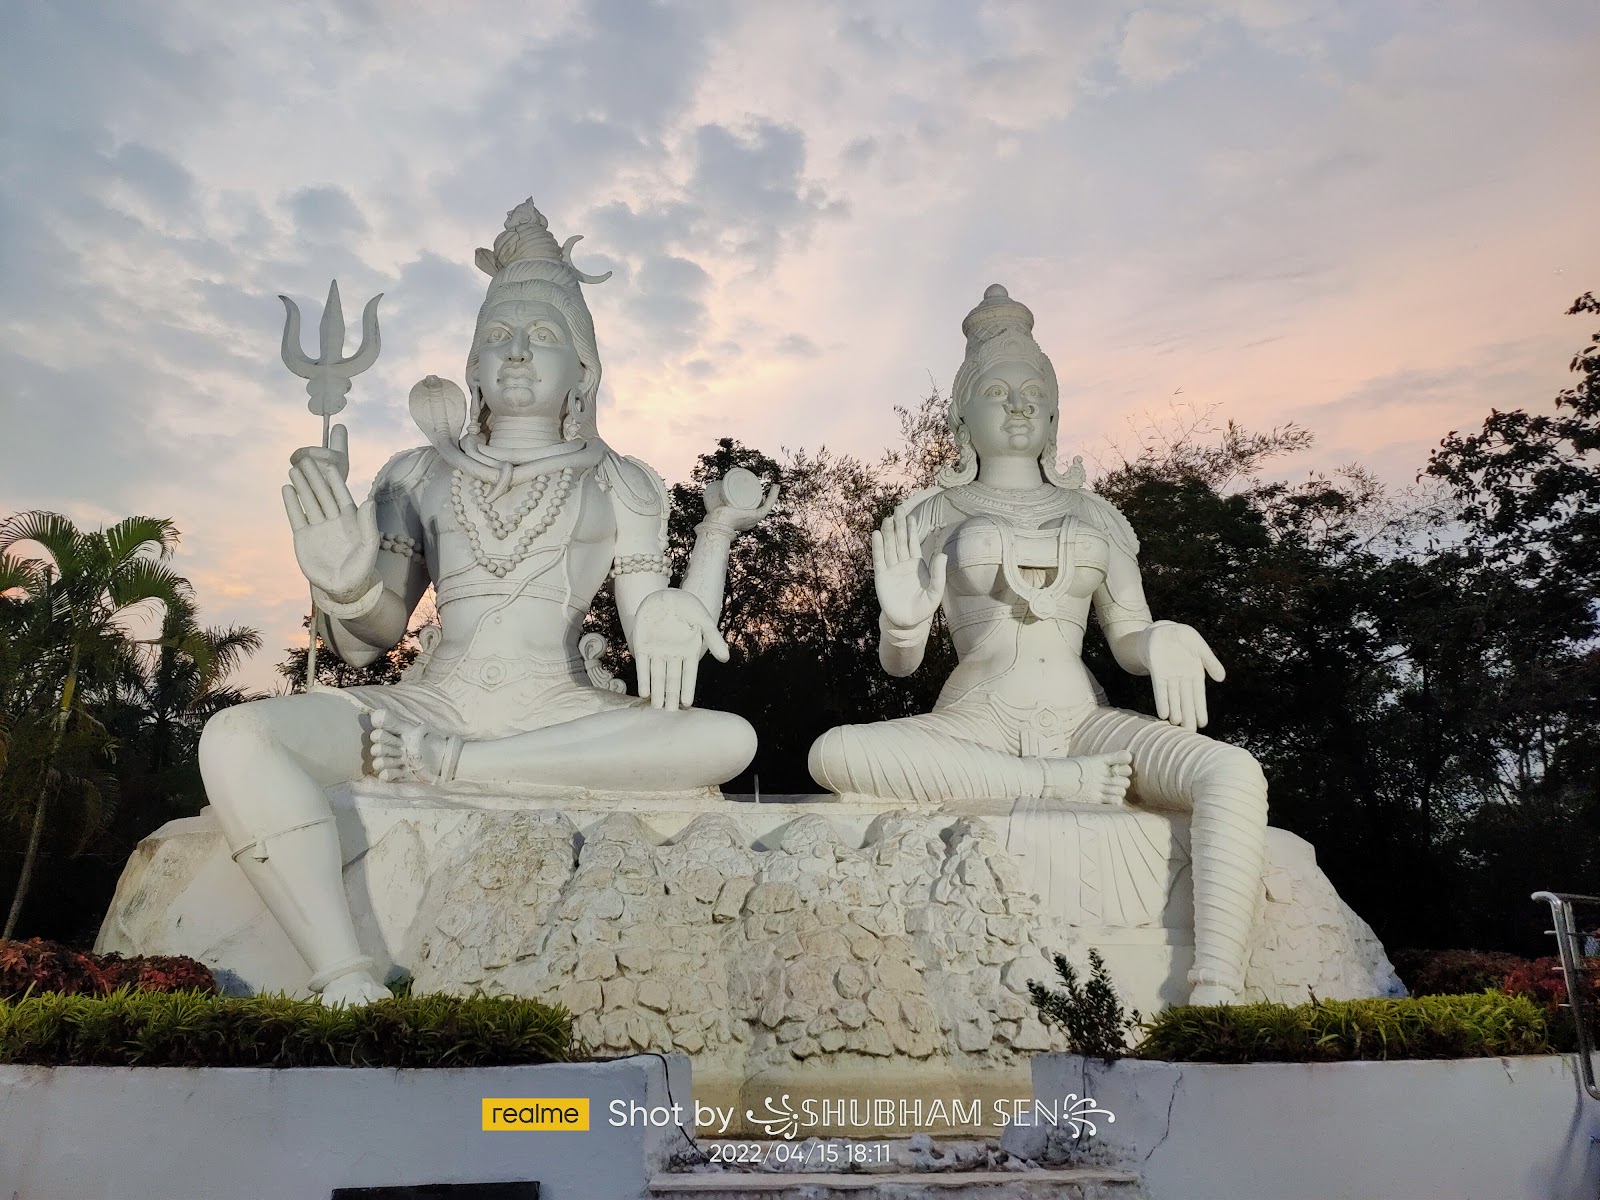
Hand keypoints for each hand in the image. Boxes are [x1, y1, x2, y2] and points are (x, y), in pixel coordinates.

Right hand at [281, 423, 379, 601]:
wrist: (343, 587)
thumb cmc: (361, 567)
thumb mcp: (368, 546)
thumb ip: (368, 524)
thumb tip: (368, 501)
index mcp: (350, 519)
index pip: (340, 495)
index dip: (334, 480)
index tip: (328, 464)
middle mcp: (332, 520)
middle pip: (322, 494)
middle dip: (314, 477)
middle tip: (305, 459)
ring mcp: (317, 527)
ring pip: (309, 502)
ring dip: (302, 486)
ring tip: (294, 469)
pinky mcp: (303, 537)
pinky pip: (296, 516)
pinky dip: (292, 503)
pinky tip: (287, 489)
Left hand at [630, 588, 729, 709]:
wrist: (666, 594)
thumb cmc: (688, 606)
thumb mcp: (703, 621)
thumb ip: (713, 639)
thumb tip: (725, 659)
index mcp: (688, 651)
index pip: (688, 674)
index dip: (687, 688)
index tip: (687, 704)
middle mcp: (673, 655)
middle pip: (672, 679)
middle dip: (671, 696)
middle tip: (670, 714)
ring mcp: (657, 651)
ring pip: (657, 676)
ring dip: (657, 692)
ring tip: (657, 709)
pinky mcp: (643, 646)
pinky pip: (643, 666)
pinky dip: (643, 679)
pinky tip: (644, 692)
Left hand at [703, 468, 779, 533]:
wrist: (717, 524)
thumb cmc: (713, 519)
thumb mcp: (713, 510)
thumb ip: (709, 506)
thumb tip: (703, 498)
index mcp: (745, 521)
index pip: (754, 508)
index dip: (756, 498)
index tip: (752, 488)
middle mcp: (752, 521)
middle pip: (759, 505)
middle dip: (762, 494)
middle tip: (757, 483)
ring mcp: (755, 519)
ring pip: (766, 504)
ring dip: (773, 493)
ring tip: (770, 484)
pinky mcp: (756, 516)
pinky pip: (768, 505)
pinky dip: (773, 496)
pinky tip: (775, 487)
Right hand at [872, 510, 946, 629]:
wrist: (906, 623)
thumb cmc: (923, 608)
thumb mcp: (935, 592)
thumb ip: (938, 573)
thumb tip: (942, 555)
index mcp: (917, 564)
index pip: (913, 543)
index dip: (911, 529)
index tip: (910, 515)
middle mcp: (903, 563)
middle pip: (900, 540)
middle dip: (899, 525)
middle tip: (898, 508)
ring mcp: (891, 569)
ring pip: (890, 547)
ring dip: (888, 533)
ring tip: (887, 519)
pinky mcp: (881, 577)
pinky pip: (879, 559)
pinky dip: (878, 547)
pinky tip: (876, 535)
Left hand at [1141, 622, 1225, 731]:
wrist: (1162, 630)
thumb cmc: (1183, 637)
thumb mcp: (1199, 646)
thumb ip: (1210, 661)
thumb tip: (1222, 678)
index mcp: (1196, 673)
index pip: (1198, 695)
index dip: (1200, 709)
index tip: (1203, 724)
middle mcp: (1183, 679)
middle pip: (1186, 700)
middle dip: (1188, 716)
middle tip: (1190, 734)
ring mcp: (1170, 677)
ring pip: (1173, 698)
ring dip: (1175, 712)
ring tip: (1177, 726)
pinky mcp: (1157, 673)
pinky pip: (1160, 689)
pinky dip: (1162, 701)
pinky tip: (1163, 713)